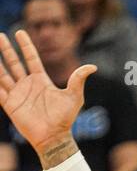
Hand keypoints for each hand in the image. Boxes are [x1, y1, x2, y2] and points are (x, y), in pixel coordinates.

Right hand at [0, 30, 95, 154]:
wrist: (54, 138)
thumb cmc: (64, 119)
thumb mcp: (74, 97)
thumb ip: (78, 80)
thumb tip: (93, 66)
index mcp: (41, 81)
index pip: (31, 58)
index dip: (26, 45)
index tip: (20, 32)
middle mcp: (27, 85)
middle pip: (14, 63)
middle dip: (7, 49)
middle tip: (0, 35)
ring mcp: (18, 94)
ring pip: (4, 74)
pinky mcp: (10, 105)